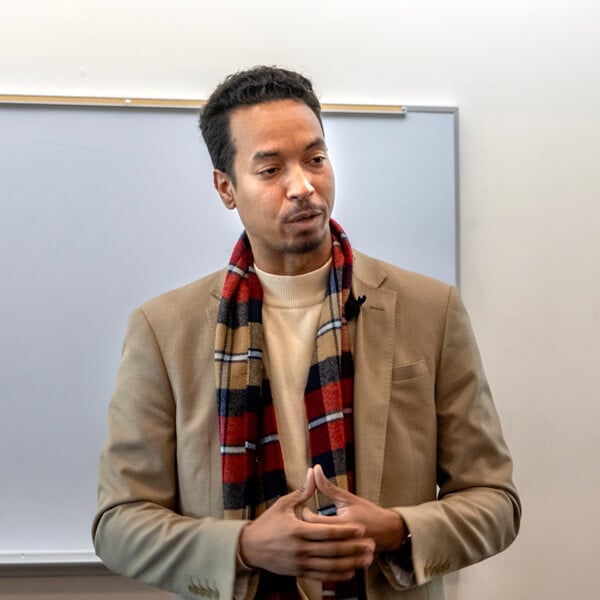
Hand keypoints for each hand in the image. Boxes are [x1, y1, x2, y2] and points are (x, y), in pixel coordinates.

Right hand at [238, 468, 374, 580]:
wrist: (250, 548)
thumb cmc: (267, 523)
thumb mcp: (283, 504)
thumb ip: (302, 492)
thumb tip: (314, 472)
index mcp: (297, 530)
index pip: (327, 532)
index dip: (345, 531)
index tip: (361, 529)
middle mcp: (299, 549)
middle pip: (332, 551)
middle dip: (353, 549)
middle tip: (371, 545)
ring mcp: (299, 563)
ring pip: (330, 566)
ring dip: (350, 564)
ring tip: (366, 560)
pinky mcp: (299, 572)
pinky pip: (322, 575)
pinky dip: (337, 575)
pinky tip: (350, 571)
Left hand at [302, 465, 406, 552]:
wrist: (389, 532)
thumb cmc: (368, 512)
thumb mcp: (348, 498)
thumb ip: (328, 487)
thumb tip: (315, 469)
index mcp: (342, 524)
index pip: (314, 521)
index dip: (305, 513)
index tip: (304, 508)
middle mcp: (343, 541)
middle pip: (313, 537)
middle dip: (305, 528)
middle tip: (303, 520)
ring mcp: (345, 554)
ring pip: (319, 551)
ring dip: (312, 541)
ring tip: (310, 532)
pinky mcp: (346, 562)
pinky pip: (327, 560)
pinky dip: (321, 552)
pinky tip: (320, 544)